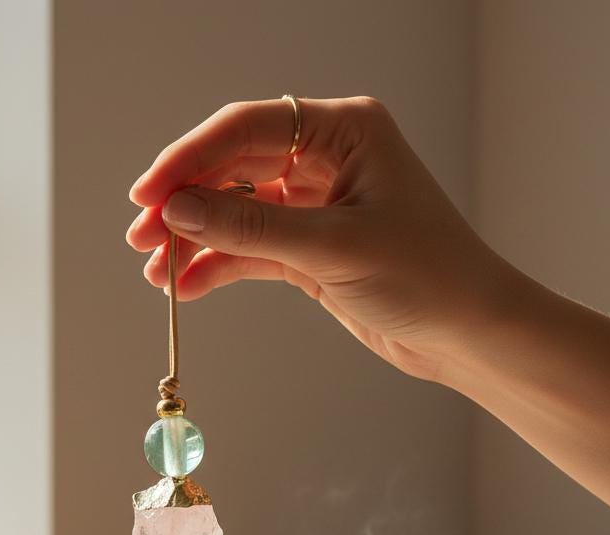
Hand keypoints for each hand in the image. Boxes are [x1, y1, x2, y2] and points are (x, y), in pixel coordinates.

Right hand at [127, 96, 519, 382]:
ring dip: (196, 238)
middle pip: (234, 166)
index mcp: (344, 131)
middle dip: (186, 201)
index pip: (248, 128)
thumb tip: (178, 209)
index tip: (147, 195)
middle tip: (142, 237)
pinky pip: (251, 248)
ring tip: (157, 270)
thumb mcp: (334, 249)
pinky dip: (219, 265)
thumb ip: (252, 226)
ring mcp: (316, 203)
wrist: (467, 332)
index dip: (190, 159)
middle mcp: (326, 158)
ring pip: (237, 210)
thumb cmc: (426, 276)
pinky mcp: (311, 247)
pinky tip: (187, 285)